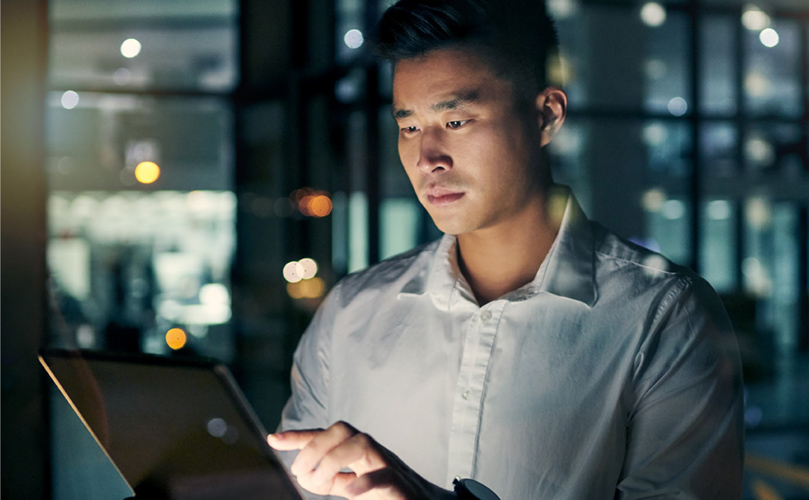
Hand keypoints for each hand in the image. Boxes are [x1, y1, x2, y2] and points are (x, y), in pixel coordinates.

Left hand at [268, 421, 454, 499]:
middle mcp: (370, 450)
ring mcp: (386, 462)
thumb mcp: (351, 484)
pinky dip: (363, 481)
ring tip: (322, 484)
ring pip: (360, 443)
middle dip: (315, 447)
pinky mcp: (399, 483)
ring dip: (333, 461)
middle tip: (301, 474)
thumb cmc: (385, 493)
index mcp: (355, 450)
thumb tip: (303, 474)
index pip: (325, 435)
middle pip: (341, 429)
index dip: (298, 436)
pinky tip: (349, 492)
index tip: (272, 439)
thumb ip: (330, 478)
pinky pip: (382, 474)